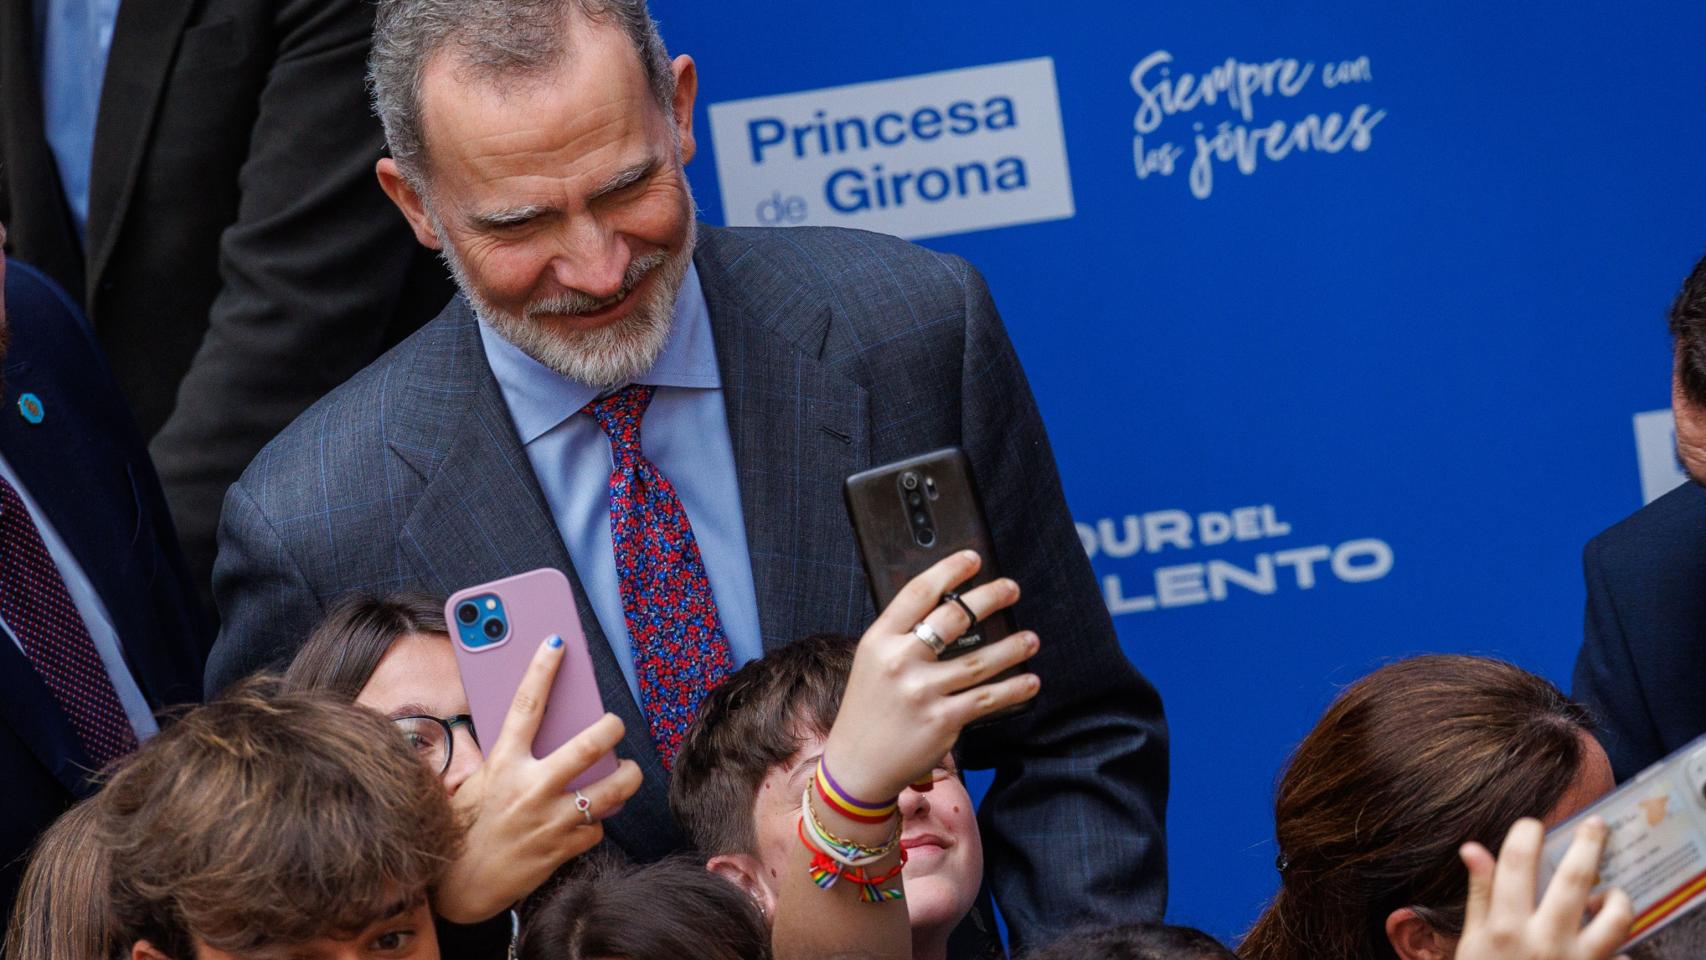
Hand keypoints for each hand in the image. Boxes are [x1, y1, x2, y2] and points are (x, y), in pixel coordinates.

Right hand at [433, 634, 643, 923]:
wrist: (459, 889)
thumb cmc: (461, 829)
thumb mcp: (471, 784)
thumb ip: (499, 757)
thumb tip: (521, 727)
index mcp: (503, 765)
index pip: (526, 705)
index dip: (543, 669)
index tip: (556, 642)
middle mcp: (531, 788)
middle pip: (590, 745)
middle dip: (611, 726)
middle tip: (615, 722)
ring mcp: (552, 820)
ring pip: (613, 788)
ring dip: (626, 776)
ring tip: (625, 771)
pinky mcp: (565, 849)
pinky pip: (598, 826)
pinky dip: (597, 819)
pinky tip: (586, 817)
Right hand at [821, 550, 1039, 805]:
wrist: (857, 764)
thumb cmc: (869, 708)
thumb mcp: (873, 663)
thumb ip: (902, 637)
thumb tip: (951, 609)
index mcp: (879, 640)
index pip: (917, 593)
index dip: (949, 571)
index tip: (973, 559)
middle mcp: (900, 662)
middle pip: (953, 618)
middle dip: (989, 598)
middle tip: (1011, 588)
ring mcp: (922, 692)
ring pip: (980, 660)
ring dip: (1012, 646)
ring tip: (1031, 639)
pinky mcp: (942, 720)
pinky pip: (988, 698)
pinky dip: (1014, 689)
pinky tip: (1030, 681)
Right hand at [1456, 817, 1632, 959]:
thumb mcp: (1471, 943)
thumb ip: (1479, 895)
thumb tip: (1472, 849)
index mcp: (1504, 926)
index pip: (1517, 862)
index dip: (1527, 833)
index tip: (1532, 825)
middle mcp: (1543, 940)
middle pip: (1574, 878)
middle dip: (1589, 844)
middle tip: (1597, 825)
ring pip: (1614, 916)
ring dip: (1618, 897)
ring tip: (1611, 892)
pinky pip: (1623, 956)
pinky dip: (1620, 944)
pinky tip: (1608, 938)